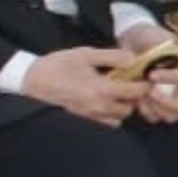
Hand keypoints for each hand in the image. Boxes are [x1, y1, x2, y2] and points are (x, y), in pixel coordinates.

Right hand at [24, 46, 145, 125]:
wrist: (32, 80)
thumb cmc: (58, 65)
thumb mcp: (86, 54)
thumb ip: (112, 57)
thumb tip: (133, 59)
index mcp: (100, 89)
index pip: (134, 93)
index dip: (144, 85)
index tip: (145, 77)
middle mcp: (97, 107)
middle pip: (129, 109)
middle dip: (134, 97)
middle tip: (131, 83)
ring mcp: (89, 116)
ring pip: (118, 118)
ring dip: (122, 107)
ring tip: (117, 91)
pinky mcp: (82, 119)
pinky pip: (105, 122)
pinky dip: (110, 114)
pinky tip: (105, 100)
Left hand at [114, 25, 177, 123]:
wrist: (133, 41)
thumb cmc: (151, 38)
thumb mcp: (165, 36)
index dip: (170, 78)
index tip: (151, 74)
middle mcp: (177, 88)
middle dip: (166, 103)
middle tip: (149, 92)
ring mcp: (165, 98)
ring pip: (169, 115)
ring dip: (155, 110)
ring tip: (141, 99)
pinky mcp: (152, 104)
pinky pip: (153, 116)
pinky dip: (146, 112)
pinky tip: (136, 102)